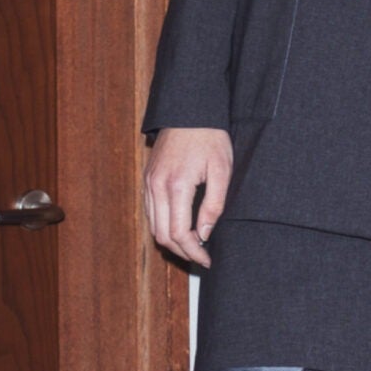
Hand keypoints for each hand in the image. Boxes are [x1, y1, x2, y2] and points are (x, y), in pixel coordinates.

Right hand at [146, 127, 234, 268]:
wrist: (189, 111)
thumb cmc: (209, 137)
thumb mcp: (222, 170)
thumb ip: (213, 205)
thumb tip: (204, 233)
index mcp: (176, 186)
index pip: (178, 233)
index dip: (192, 252)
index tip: (207, 259)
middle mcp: (156, 186)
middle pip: (162, 235)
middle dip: (182, 251)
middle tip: (201, 257)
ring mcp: (149, 183)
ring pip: (153, 226)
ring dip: (172, 241)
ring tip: (193, 246)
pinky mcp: (148, 179)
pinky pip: (151, 212)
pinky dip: (163, 225)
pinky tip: (181, 227)